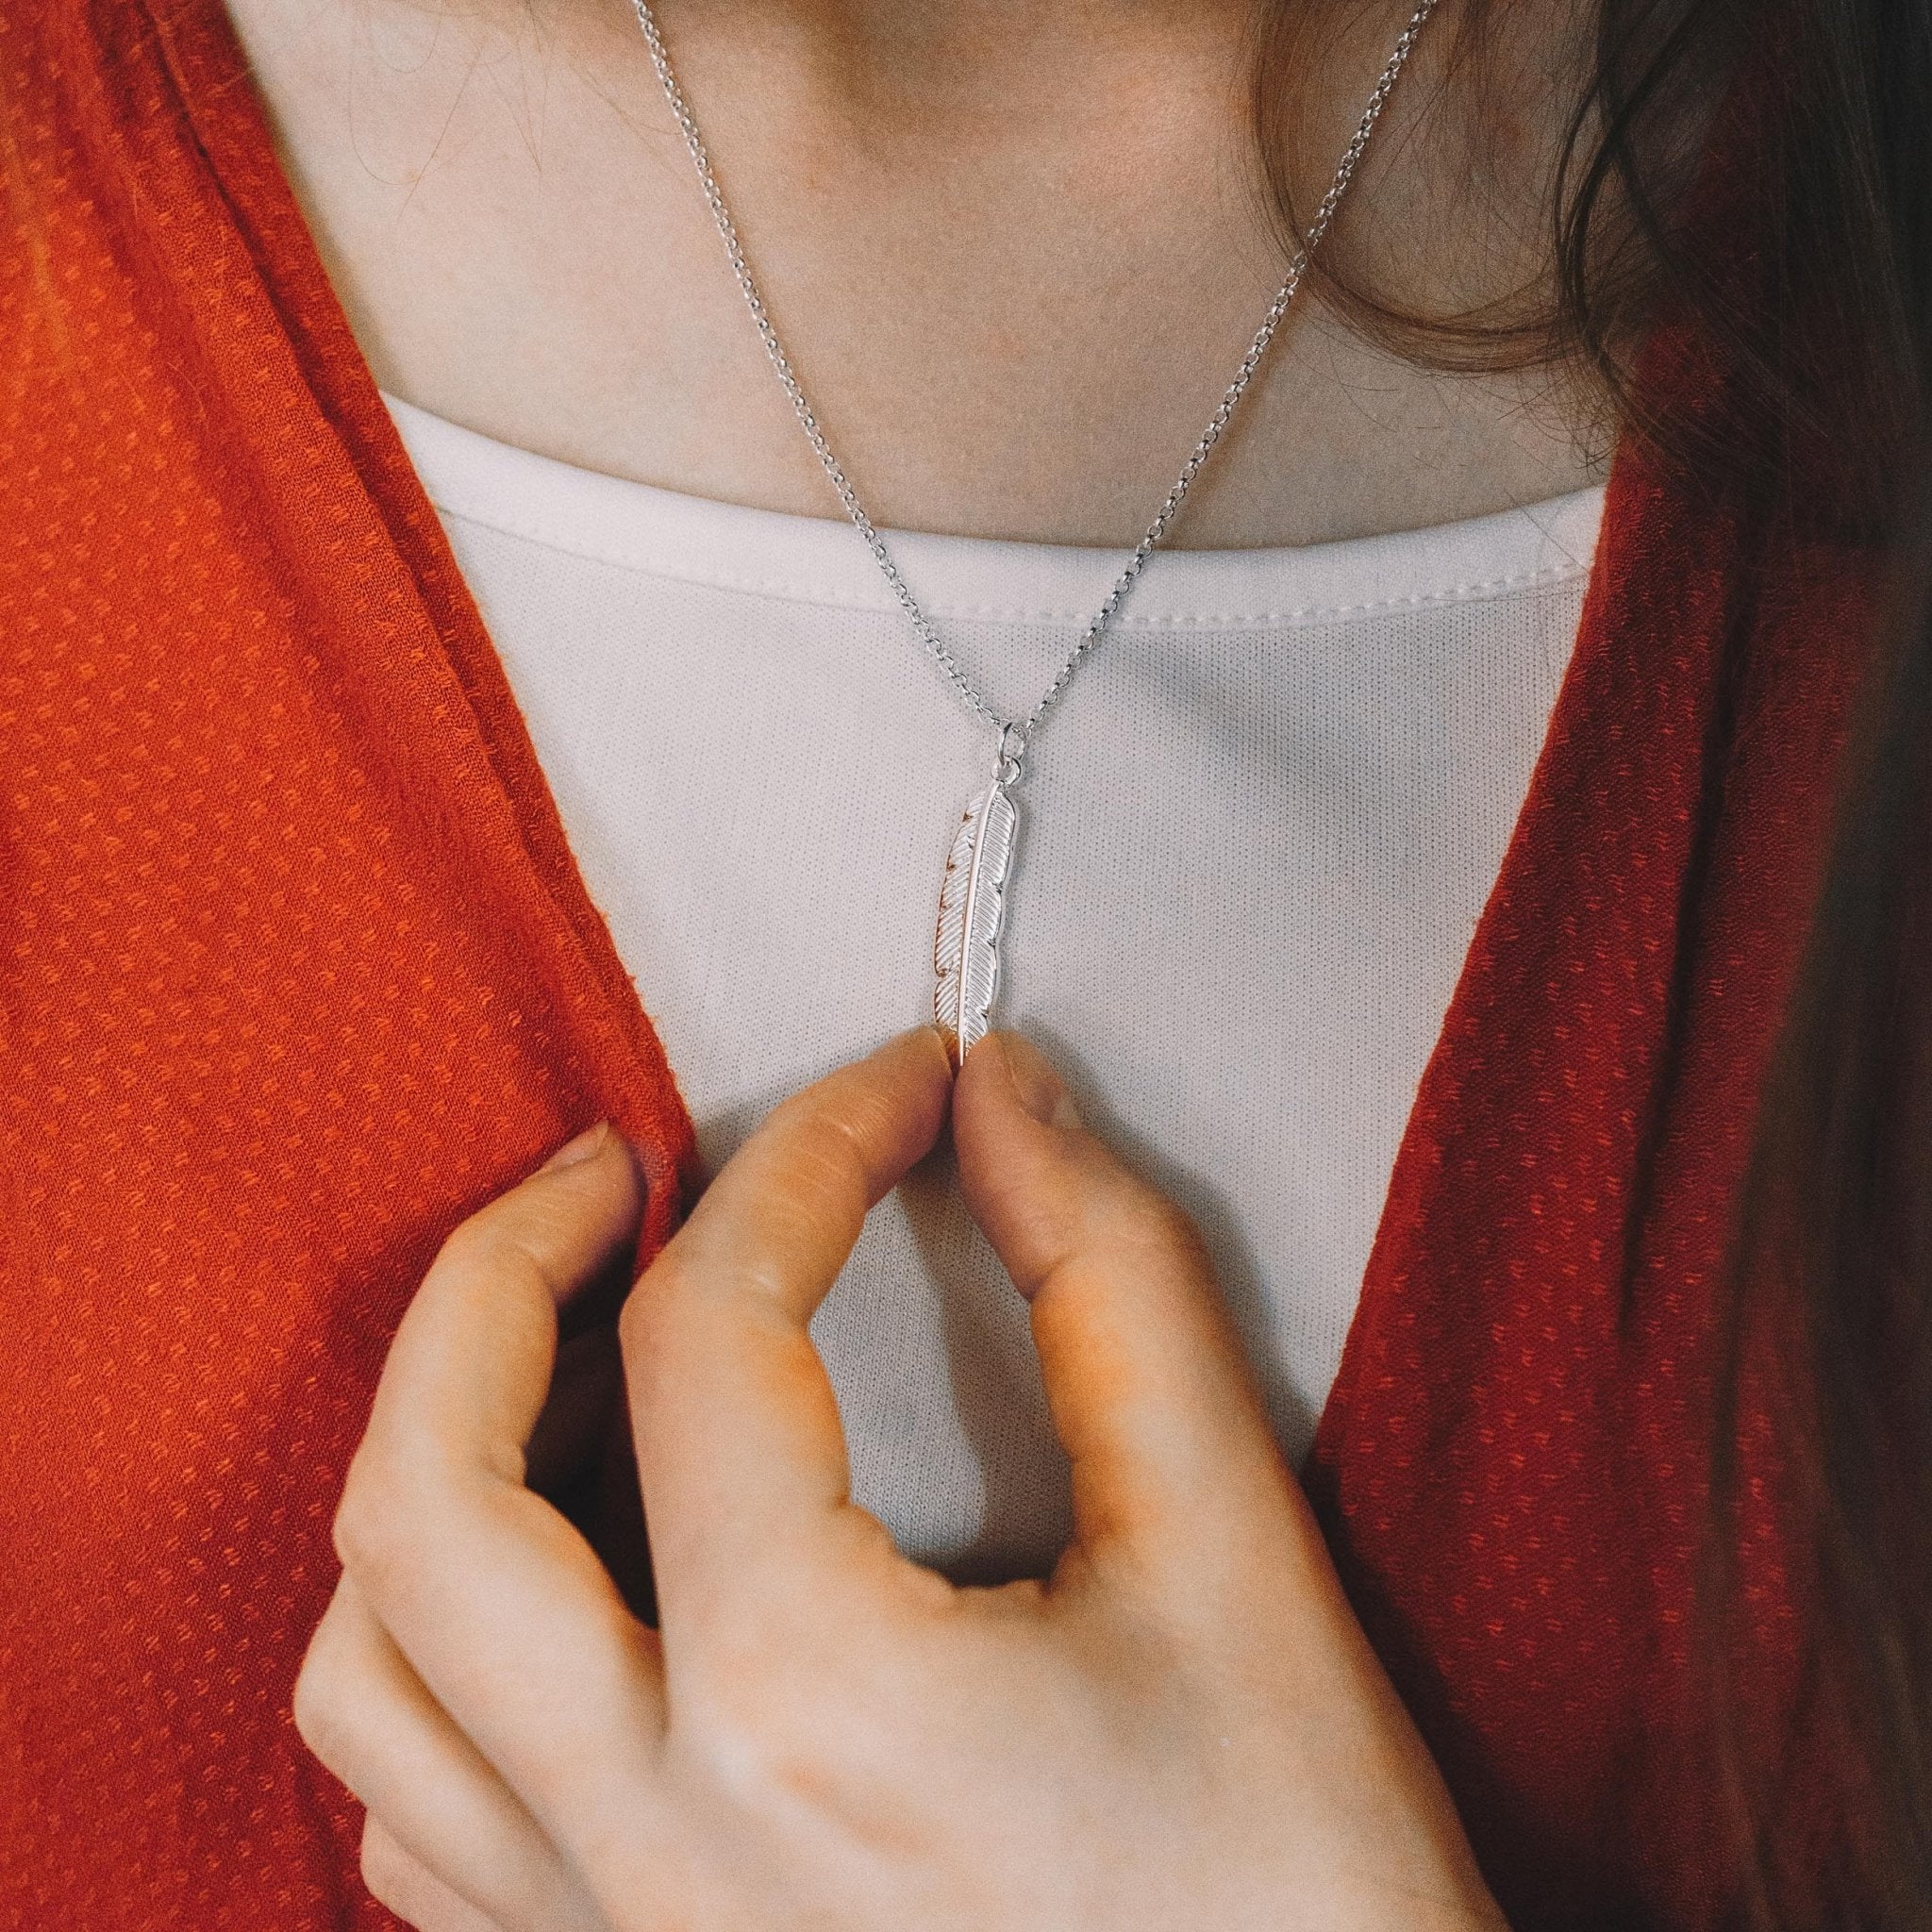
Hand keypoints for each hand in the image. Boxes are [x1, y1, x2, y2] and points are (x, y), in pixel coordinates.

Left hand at [294, 1027, 1505, 1931]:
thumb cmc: (1300, 1894)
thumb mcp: (1234, 1555)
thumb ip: (1112, 1287)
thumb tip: (1002, 1104)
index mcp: (800, 1704)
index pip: (713, 1331)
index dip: (814, 1150)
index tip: (903, 1087)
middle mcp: (644, 1842)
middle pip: (425, 1489)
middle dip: (495, 1272)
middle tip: (606, 1169)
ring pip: (367, 1667)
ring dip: (430, 1463)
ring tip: (558, 1360)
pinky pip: (412, 1819)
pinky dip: (439, 1658)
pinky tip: (561, 1592)